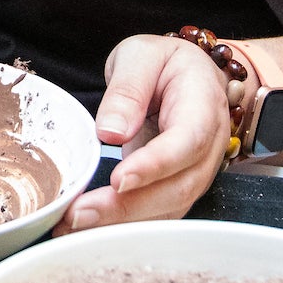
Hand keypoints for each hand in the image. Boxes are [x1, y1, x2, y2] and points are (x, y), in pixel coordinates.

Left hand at [56, 34, 230, 232]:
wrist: (189, 75)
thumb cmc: (164, 64)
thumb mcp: (141, 56)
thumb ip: (127, 89)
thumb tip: (110, 132)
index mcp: (203, 106)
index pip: (186, 142)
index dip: (155, 165)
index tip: (120, 179)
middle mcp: (208, 147)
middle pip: (178, 187)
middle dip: (129, 206)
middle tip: (81, 213)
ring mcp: (197, 172)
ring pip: (168, 208)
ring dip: (121, 223)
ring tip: (74, 224)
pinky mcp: (179, 188)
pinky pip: (157, 214)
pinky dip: (123, 225)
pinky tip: (88, 227)